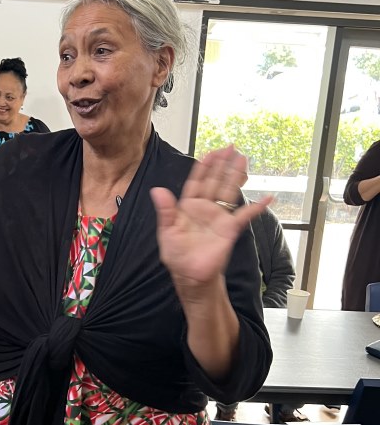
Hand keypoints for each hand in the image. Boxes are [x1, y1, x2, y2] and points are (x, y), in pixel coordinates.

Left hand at [150, 146, 271, 295]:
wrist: (191, 276)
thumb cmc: (178, 256)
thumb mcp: (167, 233)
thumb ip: (165, 211)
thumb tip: (157, 191)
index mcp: (188, 207)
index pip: (197, 181)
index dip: (204, 167)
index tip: (211, 152)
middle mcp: (205, 209)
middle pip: (215, 181)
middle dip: (222, 164)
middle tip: (231, 148)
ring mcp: (219, 217)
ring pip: (229, 191)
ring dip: (236, 176)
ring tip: (243, 159)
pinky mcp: (230, 229)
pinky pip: (245, 216)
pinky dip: (257, 207)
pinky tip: (267, 198)